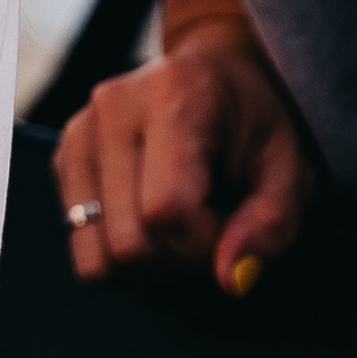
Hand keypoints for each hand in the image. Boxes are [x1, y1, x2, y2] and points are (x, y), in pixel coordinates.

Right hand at [54, 13, 315, 291]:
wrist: (216, 76)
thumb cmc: (259, 125)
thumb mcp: (293, 171)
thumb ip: (271, 225)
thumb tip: (231, 281)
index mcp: (174, 95)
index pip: (167, 210)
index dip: (206, 246)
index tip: (235, 229)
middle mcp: (112, 107)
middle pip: (128, 242)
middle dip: (178, 260)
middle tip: (211, 231)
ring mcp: (79, 130)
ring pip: (95, 255)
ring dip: (146, 264)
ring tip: (180, 227)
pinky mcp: (63, 156)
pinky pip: (79, 244)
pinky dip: (118, 250)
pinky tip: (150, 217)